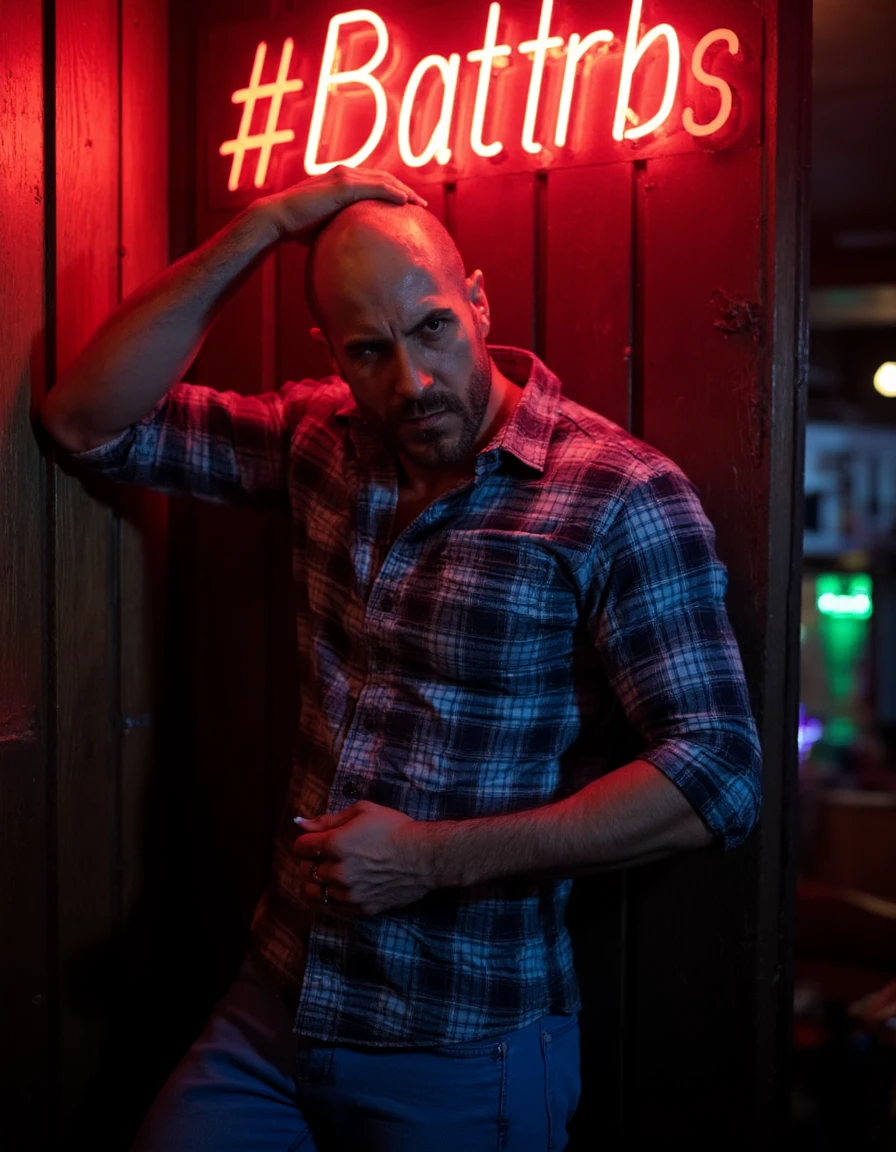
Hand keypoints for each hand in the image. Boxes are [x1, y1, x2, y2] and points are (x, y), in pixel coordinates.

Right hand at [257, 167, 427, 244]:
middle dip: (403, 190)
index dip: (391, 191)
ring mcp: (344, 177)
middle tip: (420, 204)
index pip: (372, 183)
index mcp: (340, 180)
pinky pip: (375, 187)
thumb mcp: (323, 226)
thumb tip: (349, 248)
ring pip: (383, 180)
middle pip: (383, 179)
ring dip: (403, 191)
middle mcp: (344, 174)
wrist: (280, 218)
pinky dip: (392, 192)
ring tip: (419, 204)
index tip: (406, 205)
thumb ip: (339, 228)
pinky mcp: (343, 185)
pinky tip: (405, 202)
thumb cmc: (297, 227)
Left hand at [293, 800, 434, 916]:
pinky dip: (328, 897)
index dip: (306, 841)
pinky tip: (339, 887)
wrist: (424, 857)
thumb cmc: (395, 829)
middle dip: (310, 860)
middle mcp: (337, 872)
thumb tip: (300, 823)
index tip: (316, 841)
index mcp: (335, 844)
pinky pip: (329, 908)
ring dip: (315, 882)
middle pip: (303, 870)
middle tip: (325, 855)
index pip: (300, 847)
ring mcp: (348, 894)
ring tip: (328, 873)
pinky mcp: (359, 909)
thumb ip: (328, 819)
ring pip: (311, 893)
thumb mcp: (363, 811)